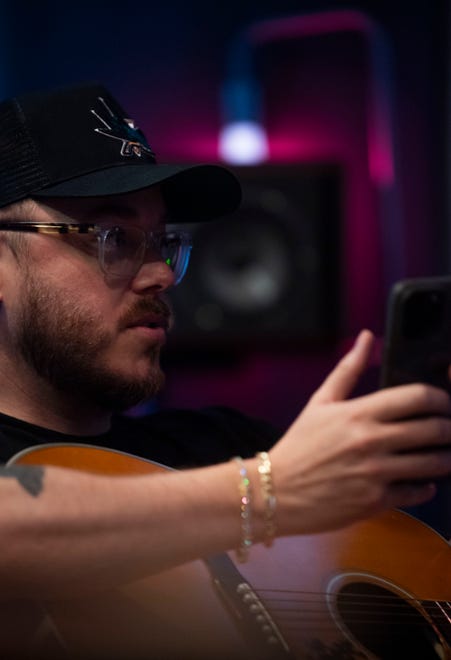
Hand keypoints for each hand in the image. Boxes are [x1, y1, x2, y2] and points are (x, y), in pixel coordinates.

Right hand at [269, 330, 450, 534]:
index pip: (417, 397)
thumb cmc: (299, 445)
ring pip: (433, 463)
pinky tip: (422, 481)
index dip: (440, 398)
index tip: (443, 402)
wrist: (277, 491)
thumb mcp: (321, 401)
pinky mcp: (376, 501)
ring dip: (445, 458)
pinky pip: (417, 492)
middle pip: (434, 429)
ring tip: (443, 455)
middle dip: (449, 428)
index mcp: (359, 413)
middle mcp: (371, 441)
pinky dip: (426, 487)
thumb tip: (367, 337)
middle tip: (448, 428)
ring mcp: (375, 473)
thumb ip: (349, 369)